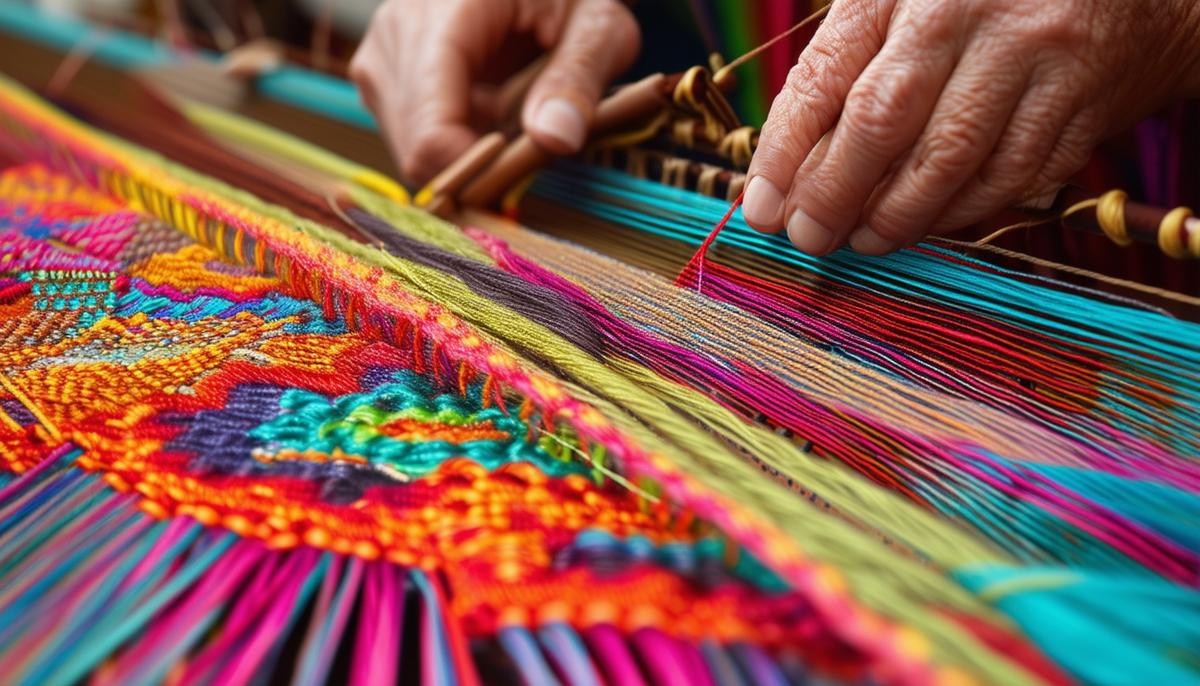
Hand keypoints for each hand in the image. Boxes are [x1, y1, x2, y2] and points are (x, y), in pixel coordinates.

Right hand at [350, 0, 639, 184]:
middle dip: (474, 160)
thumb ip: (579, 78)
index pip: (430, 127)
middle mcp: (394, 32)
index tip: (524, 169)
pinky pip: (413, 140)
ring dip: (465, 150)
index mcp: (442, 9)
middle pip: (416, 149)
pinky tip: (489, 108)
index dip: (476, 169)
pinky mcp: (383, 77)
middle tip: (530, 133)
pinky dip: (455, 140)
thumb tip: (553, 138)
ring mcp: (382, 56)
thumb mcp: (597, 26)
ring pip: (411, 152)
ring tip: (510, 108)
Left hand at [742, 0, 1199, 255]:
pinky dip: (961, 213)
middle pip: (882, 121)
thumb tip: (784, 176)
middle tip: (809, 238)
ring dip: (896, 217)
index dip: (785, 152)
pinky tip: (930, 225)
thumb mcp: (903, 8)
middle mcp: (968, 10)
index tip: (762, 209)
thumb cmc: (980, 3)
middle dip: (834, 194)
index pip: (826, 76)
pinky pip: (1011, 178)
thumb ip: (843, 74)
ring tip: (865, 241)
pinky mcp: (1081, 98)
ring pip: (949, 160)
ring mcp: (1032, 53)